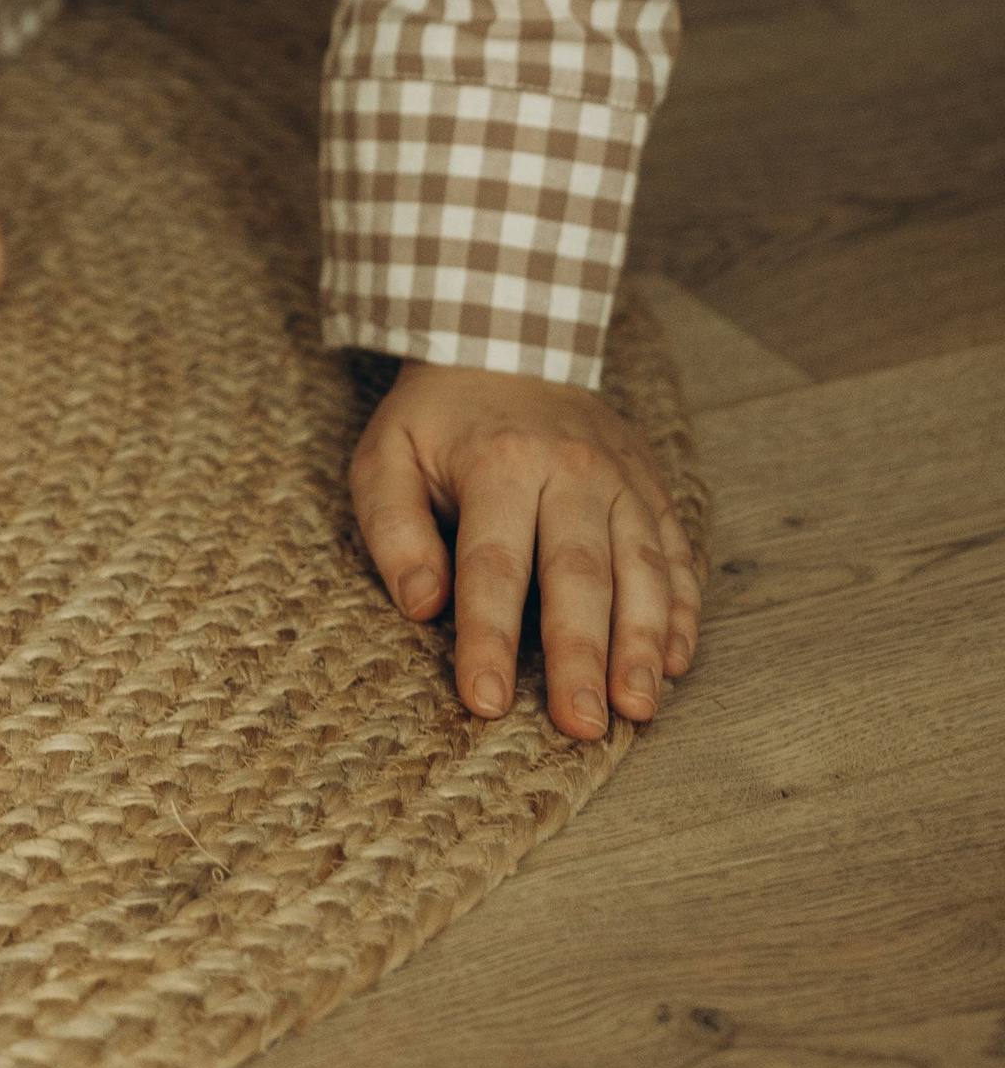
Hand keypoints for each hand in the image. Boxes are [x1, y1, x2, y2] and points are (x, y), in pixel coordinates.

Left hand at [350, 360, 701, 742]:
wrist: (506, 342)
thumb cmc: (436, 420)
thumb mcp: (386, 455)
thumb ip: (393, 529)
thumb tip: (422, 607)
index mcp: (499, 463)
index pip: (494, 566)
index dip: (488, 639)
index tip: (486, 703)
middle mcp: (572, 470)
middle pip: (579, 575)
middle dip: (582, 656)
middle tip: (583, 725)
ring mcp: (621, 478)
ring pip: (642, 569)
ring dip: (643, 644)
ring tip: (638, 708)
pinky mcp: (652, 487)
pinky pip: (676, 553)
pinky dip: (681, 610)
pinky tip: (675, 661)